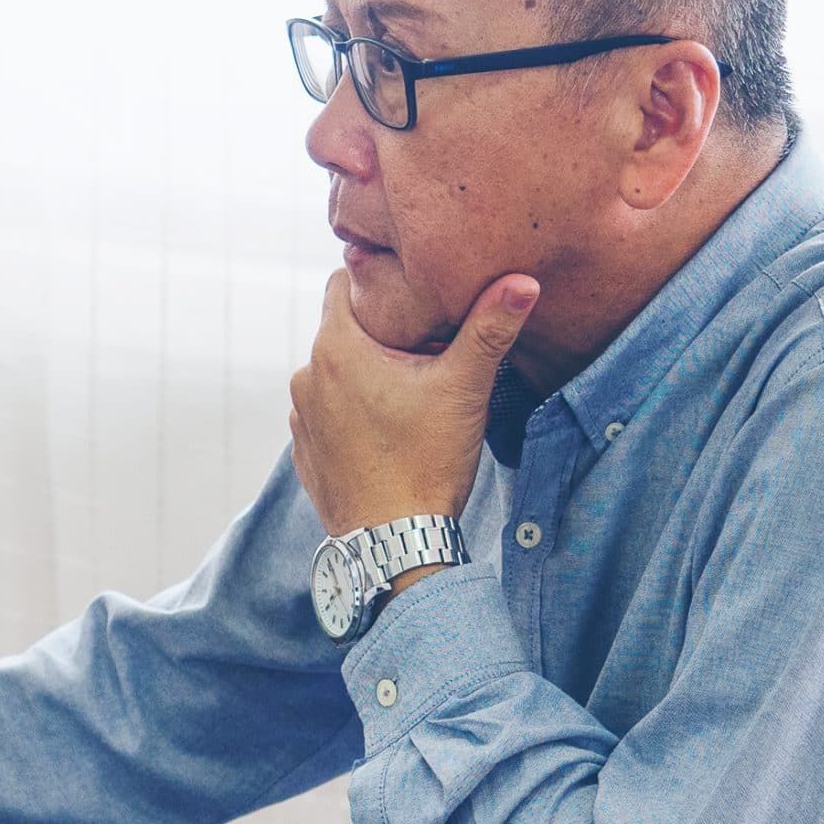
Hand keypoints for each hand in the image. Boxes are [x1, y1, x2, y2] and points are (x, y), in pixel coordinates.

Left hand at [289, 269, 538, 541]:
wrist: (395, 543)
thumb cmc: (427, 462)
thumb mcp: (464, 388)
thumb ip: (490, 329)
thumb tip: (522, 281)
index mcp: (335, 349)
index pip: (342, 282)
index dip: (376, 280)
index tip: (409, 292)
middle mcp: (306, 377)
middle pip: (341, 330)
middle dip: (377, 330)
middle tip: (423, 343)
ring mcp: (301, 418)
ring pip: (334, 373)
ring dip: (363, 373)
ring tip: (407, 387)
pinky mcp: (305, 451)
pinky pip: (327, 412)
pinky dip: (351, 411)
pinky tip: (386, 426)